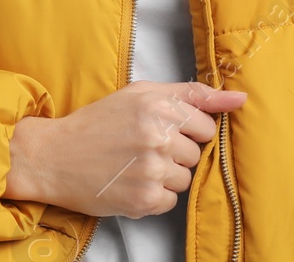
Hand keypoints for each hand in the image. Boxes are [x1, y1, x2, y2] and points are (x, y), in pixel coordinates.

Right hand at [5, 81, 246, 217]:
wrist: (54, 156)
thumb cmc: (97, 123)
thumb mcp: (139, 93)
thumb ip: (191, 93)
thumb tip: (239, 99)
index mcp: (158, 106)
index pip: (206, 126)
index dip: (186, 129)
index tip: (163, 129)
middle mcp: (158, 137)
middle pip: (196, 153)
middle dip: (175, 151)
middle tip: (141, 146)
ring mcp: (152, 171)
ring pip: (186, 178)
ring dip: (166, 175)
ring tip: (134, 164)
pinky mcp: (145, 200)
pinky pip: (171, 200)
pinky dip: (154, 195)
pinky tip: (131, 181)